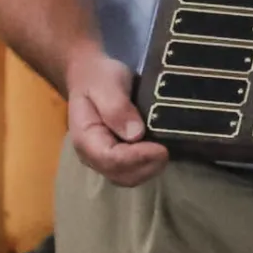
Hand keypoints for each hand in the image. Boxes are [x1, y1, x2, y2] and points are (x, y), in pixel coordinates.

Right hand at [65, 42, 167, 187]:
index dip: (137, 157)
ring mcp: (102, 158)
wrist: (91, 75)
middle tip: (167, 151)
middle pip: (118, 174)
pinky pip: (130, 170)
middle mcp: (91, 154)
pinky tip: (160, 152)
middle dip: (145, 167)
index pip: (110, 158)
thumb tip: (136, 134)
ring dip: (148, 170)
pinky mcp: (115, 156)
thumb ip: (117, 108)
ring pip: (126, 177)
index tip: (161, 149)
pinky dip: (146, 167)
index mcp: (85, 137)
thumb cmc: (99, 78)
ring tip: (166, 152)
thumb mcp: (107, 84)